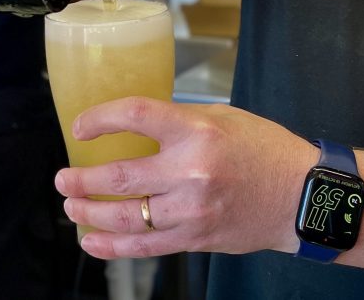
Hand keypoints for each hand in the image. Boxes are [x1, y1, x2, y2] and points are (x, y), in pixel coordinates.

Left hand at [53, 97, 316, 258]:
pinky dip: (113, 246)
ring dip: (90, 213)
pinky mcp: (195, 238)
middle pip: (121, 176)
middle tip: (62, 178)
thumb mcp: (221, 117)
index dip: (100, 119)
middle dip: (82, 180)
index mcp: (197, 131)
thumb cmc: (263, 149)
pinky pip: (145, 246)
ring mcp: (192, 210)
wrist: (302, 196)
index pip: (135, 116)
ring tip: (71, 207)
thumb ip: (177, 123)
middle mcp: (191, 171)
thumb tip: (134, 128)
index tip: (80, 126)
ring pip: (127, 217)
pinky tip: (91, 240)